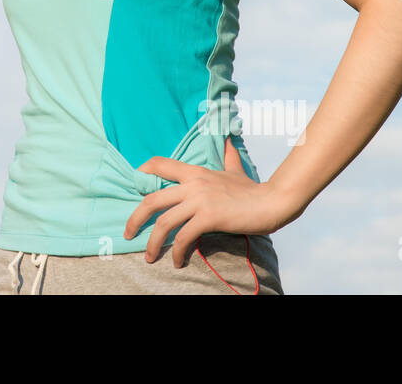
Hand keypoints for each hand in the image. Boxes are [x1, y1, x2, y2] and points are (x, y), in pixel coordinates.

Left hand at [122, 137, 294, 265]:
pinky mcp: (209, 218)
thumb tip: (228, 141)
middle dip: (135, 219)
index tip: (133, 187)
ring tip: (150, 257)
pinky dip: (177, 252)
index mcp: (194, 172)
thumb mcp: (235, 170)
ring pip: (164, 222)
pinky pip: (184, 237)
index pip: (159, 164)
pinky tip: (177, 261)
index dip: (142, 173)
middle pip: (152, 200)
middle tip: (128, 233)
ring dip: (153, 243)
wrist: (273, 201)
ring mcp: (200, 201)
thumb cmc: (253, 189)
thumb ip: (228, 156)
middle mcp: (193, 184)